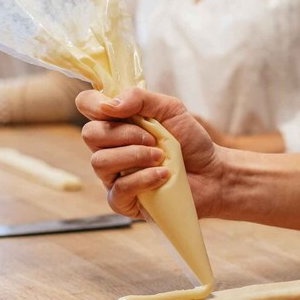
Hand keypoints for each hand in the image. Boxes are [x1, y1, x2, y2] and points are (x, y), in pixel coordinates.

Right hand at [76, 89, 226, 218]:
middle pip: (90, 134)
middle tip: (152, 138)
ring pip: (100, 162)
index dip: (94, 104)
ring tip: (160, 157)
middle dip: (124, 134)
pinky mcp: (123, 201)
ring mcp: (113, 176)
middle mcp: (110, 148)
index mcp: (118, 122)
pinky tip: (163, 176)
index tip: (115, 110)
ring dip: (134, 156)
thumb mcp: (171, 109)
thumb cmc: (191, 142)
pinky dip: (142, 179)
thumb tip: (110, 105)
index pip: (87, 105)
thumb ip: (141, 98)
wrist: (212, 173)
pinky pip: (118, 189)